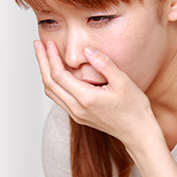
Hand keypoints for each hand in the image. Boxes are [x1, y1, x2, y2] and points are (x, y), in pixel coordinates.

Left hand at [33, 40, 159, 147]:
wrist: (138, 133)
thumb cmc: (134, 108)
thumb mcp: (123, 81)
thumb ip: (104, 63)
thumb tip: (87, 49)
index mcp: (86, 98)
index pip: (59, 75)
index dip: (51, 57)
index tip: (50, 43)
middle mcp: (77, 109)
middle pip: (49, 83)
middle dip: (42, 62)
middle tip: (38, 44)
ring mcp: (77, 114)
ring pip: (51, 92)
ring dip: (45, 72)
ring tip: (44, 56)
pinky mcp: (79, 116)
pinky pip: (59, 98)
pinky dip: (53, 83)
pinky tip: (56, 72)